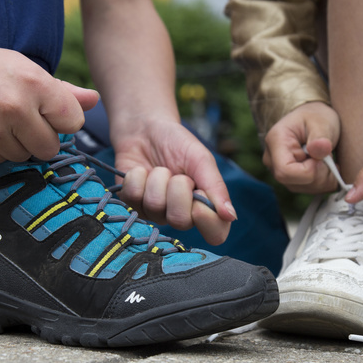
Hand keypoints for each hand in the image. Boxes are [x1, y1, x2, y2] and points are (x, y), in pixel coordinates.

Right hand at [0, 36, 98, 162]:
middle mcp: (16, 109)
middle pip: (50, 147)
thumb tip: (96, 100)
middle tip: (20, 119)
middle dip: (40, 137)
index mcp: (35, 84)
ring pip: (24, 157)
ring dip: (16, 145)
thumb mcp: (24, 69)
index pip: (73, 122)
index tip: (47, 112)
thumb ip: (63, 90)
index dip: (61, 120)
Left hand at [110, 119, 235, 245]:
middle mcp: (180, 215)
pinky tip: (141, 171)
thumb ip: (215, 187)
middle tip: (178, 175)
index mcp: (204, 206)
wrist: (144, 129)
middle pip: (180, 221)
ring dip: (157, 178)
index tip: (199, 197)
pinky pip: (133, 198)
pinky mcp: (132, 205)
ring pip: (155, 206)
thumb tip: (231, 216)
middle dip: (177, 189)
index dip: (207, 220)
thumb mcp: (200, 159)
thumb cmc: (177, 144)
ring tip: (159, 169)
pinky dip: (137, 177)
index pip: (215, 233)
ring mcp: (154, 212)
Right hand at [263, 101, 340, 193]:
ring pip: (303, 188)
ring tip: (328, 160)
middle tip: (330, 158)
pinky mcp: (291, 179)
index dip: (308, 171)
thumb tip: (319, 150)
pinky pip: (309, 189)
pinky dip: (323, 182)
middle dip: (319, 174)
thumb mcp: (321, 121)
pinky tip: (326, 167)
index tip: (322, 158)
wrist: (312, 118)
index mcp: (276, 141)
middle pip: (295, 182)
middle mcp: (273, 160)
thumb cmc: (314, 116)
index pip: (285, 171)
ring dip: (323, 178)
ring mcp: (280, 171)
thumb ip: (320, 136)